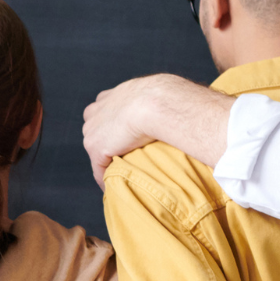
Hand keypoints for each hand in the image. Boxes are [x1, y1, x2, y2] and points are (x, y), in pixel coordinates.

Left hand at [79, 74, 226, 173]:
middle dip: (106, 141)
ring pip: (97, 149)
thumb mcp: (164, 93)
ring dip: (106, 161)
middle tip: (122, 158)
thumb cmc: (170, 97)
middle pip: (96, 129)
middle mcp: (98, 109)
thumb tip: (186, 103)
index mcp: (113, 96)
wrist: (158, 103)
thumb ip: (164, 100)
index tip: (123, 137)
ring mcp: (93, 128)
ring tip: (120, 175)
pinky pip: (98, 168)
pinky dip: (105, 178)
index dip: (114, 125)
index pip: (106, 112)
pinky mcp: (96, 146)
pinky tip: (115, 187)